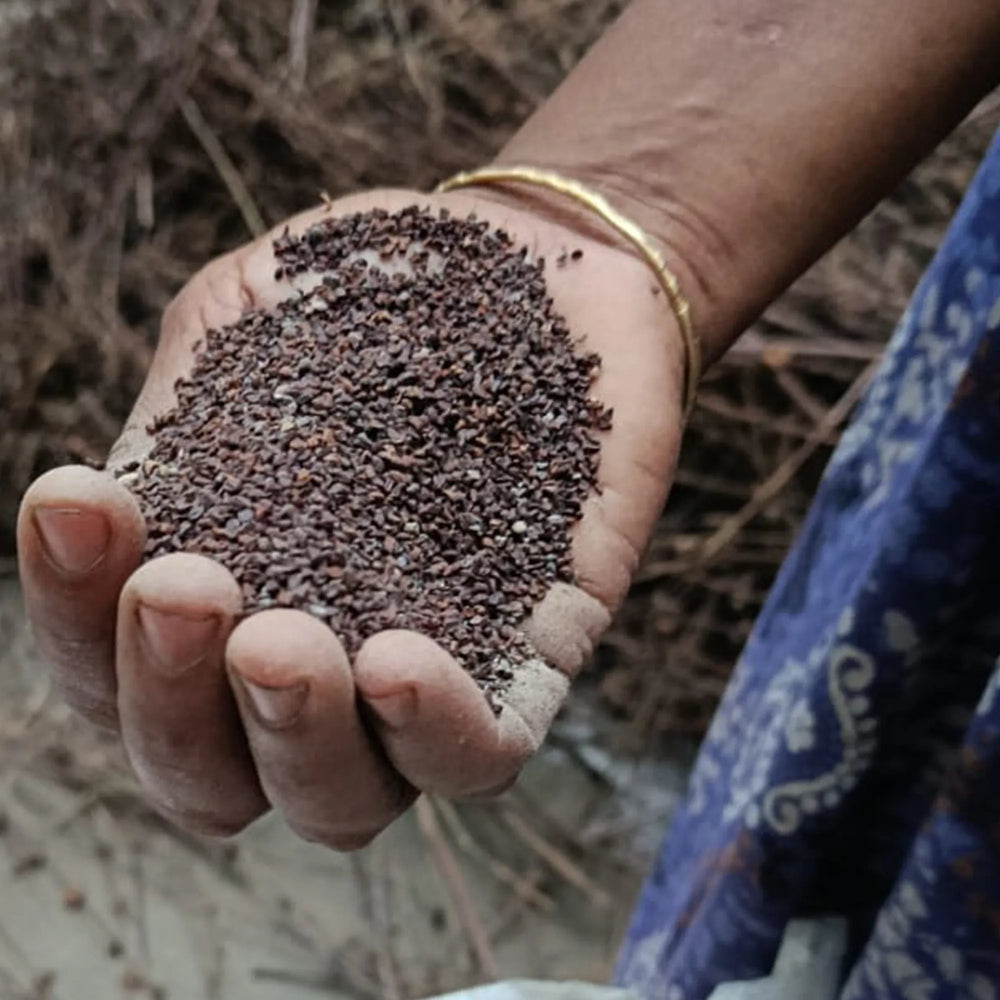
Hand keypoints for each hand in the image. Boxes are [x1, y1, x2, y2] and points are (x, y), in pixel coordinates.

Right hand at [16, 188, 684, 847]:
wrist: (539, 262)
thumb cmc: (379, 292)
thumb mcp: (249, 326)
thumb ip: (182, 416)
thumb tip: (121, 508)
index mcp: (229, 593)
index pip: (113, 671)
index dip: (71, 616)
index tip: (79, 502)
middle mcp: (315, 663)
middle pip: (211, 779)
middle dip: (173, 703)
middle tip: (188, 589)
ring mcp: (428, 674)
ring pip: (339, 804)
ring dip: (289, 740)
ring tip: (278, 642)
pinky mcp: (535, 663)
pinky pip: (480, 759)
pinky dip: (434, 736)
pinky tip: (399, 664)